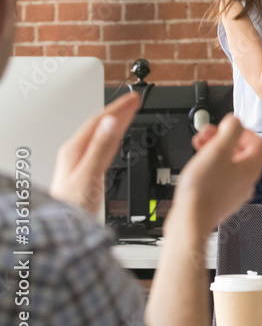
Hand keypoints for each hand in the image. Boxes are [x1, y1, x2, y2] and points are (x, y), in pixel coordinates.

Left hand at [49, 92, 140, 213]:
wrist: (63, 226)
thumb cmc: (72, 204)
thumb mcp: (90, 174)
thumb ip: (101, 147)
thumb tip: (111, 122)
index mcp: (75, 149)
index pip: (100, 121)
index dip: (118, 108)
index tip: (134, 99)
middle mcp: (75, 152)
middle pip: (100, 125)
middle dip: (119, 111)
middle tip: (135, 101)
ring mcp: (80, 161)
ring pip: (101, 135)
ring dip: (117, 122)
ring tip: (130, 113)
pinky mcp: (86, 170)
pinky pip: (102, 146)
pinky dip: (113, 137)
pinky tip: (117, 137)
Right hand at [171, 115, 261, 237]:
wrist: (189, 220)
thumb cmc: (203, 189)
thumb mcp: (218, 150)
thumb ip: (231, 131)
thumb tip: (236, 122)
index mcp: (251, 168)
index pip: (259, 143)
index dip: (243, 132)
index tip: (227, 129)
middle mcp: (247, 181)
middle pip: (242, 153)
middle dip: (223, 139)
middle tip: (207, 135)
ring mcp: (234, 193)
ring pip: (229, 164)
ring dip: (215, 150)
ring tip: (199, 146)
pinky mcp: (219, 200)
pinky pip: (219, 177)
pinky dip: (210, 166)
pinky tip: (197, 166)